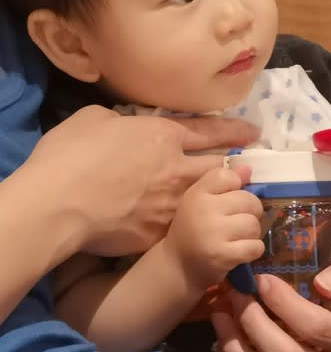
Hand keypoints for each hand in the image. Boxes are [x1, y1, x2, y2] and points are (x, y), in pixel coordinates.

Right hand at [25, 105, 257, 257]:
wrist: (56, 205)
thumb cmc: (72, 154)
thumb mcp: (94, 119)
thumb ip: (120, 119)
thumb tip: (124, 125)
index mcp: (162, 136)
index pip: (209, 130)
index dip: (234, 130)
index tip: (252, 133)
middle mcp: (175, 169)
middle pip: (217, 167)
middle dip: (234, 168)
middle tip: (244, 169)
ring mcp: (169, 204)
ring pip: (203, 199)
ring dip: (212, 197)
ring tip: (216, 199)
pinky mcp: (156, 233)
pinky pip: (176, 225)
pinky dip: (181, 222)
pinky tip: (180, 225)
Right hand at [164, 166, 263, 290]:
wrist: (179, 265)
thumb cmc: (194, 227)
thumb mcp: (202, 200)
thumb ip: (224, 182)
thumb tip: (248, 168)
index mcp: (197, 192)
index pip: (228, 176)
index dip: (236, 186)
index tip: (230, 198)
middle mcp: (204, 209)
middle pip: (248, 200)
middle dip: (250, 212)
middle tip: (239, 220)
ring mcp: (213, 233)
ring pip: (254, 224)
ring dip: (252, 232)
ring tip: (239, 236)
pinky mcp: (223, 255)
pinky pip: (255, 247)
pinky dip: (253, 249)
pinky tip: (241, 250)